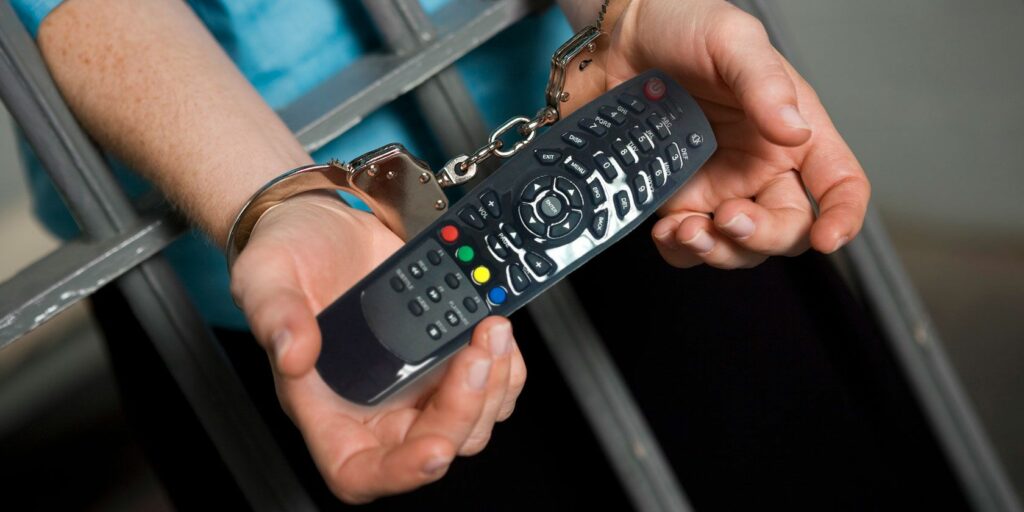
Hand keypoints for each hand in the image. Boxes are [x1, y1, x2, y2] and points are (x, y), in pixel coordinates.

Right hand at [229, 193, 526, 502]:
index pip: (358, 471)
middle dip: (466, 407)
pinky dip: (505, 363)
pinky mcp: (442, 357)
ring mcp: (413, 383)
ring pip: (471, 420)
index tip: (435, 450)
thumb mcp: (265, 277)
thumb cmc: (286, 257)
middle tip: (478, 353)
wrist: (324, 221)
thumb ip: (275, 316)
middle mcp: (373, 404)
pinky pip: (488, 383)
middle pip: (432, 444)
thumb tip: (293, 353)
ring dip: (494, 383)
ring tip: (493, 328)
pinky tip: (495, 325)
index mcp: (322, 405)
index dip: (399, 472)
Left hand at [566, 0, 869, 267]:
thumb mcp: (730, 39)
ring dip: (719, 251)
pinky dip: (679, 250)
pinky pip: (685, 243)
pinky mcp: (673, 199)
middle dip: (762, 236)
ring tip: (690, 230)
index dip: (844, 216)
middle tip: (730, 219)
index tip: (827, 238)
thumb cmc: (680, 26)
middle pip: (785, 228)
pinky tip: (669, 232)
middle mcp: (758, 167)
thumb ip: (764, 82)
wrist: (613, 38)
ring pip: (736, 247)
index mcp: (791, 131)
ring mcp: (715, 188)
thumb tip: (794, 130)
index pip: (838, 182)